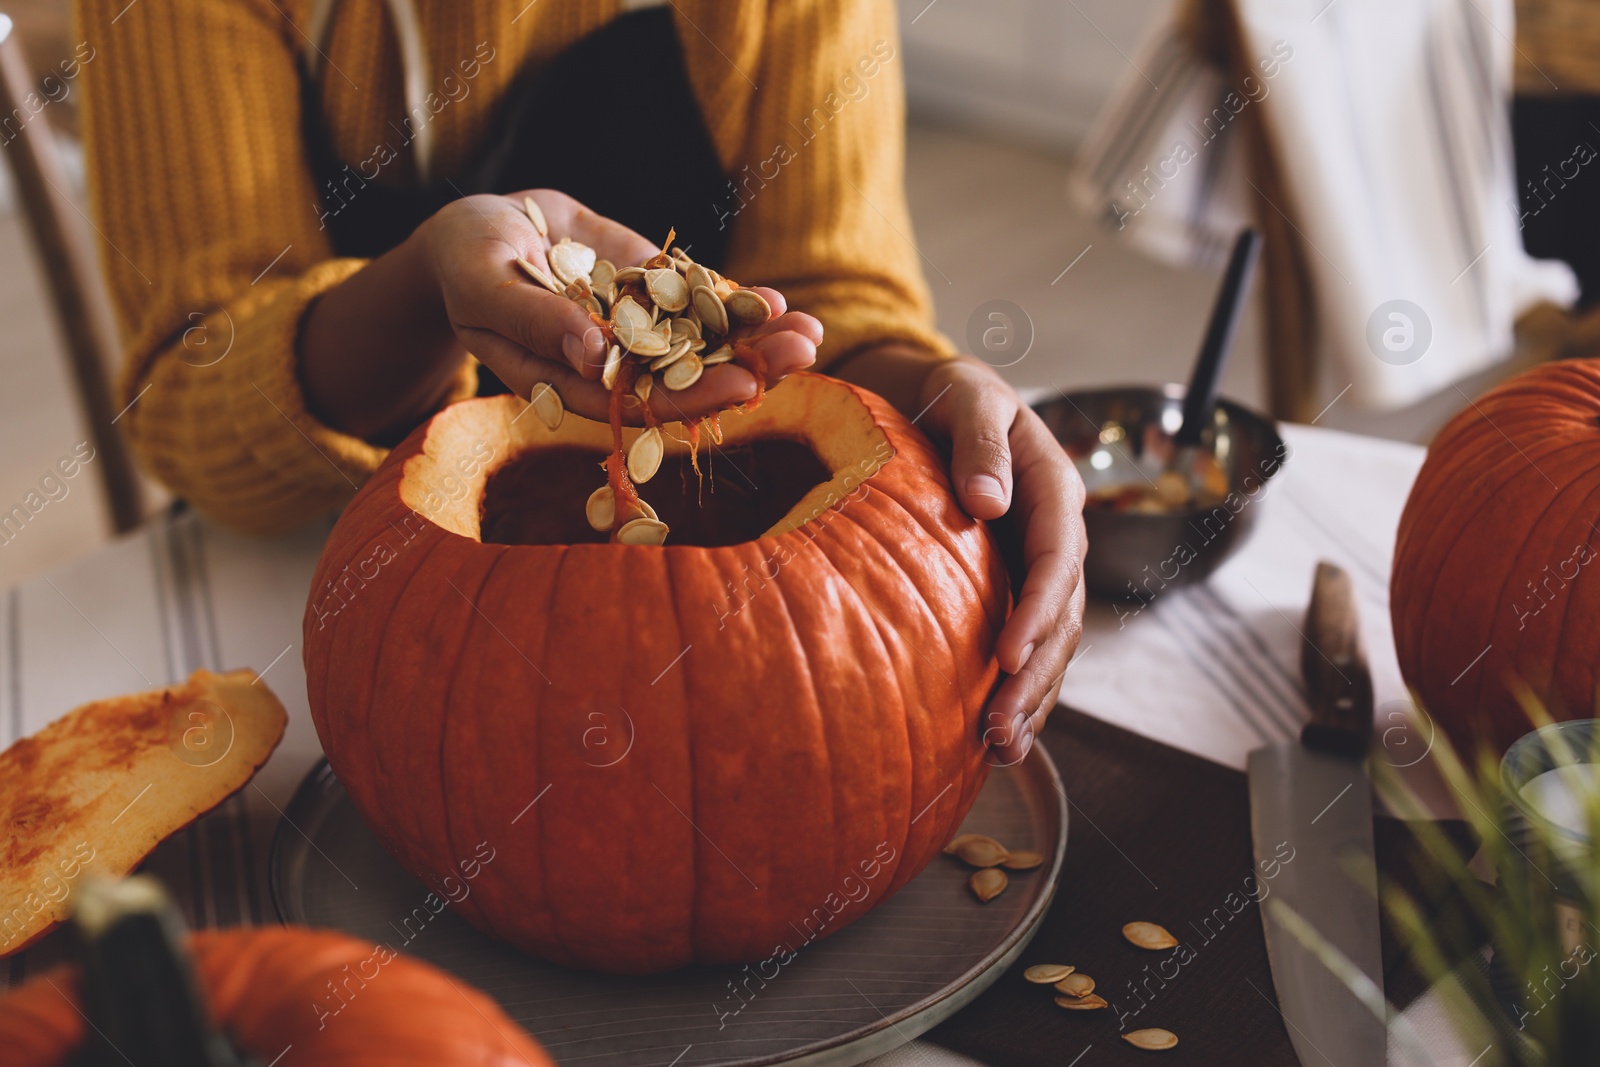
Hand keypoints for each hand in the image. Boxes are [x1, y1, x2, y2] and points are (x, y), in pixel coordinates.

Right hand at [419, 189, 820, 421]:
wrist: (482, 226)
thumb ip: (535, 321)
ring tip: (811, 332)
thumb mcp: (487, 284)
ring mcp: (636, 330)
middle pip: (684, 378)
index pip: (638, 402)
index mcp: (569, 382)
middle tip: (801, 357)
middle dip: (746, 367)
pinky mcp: (650, 293)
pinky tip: (780, 303)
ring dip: (758, 341)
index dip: (689, 396)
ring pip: (703, 343)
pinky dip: (738, 303)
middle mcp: (612, 365)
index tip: (742, 385)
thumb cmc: (468, 260)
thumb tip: (593, 354)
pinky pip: (699, 303)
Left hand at [835, 348, 1086, 763]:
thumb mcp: (968, 398)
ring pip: (1052, 644)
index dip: (1040, 611)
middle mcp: (1057, 537)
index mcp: (1054, 491)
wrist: (943, 400)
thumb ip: (980, 444)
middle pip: (1063, 618)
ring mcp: (1039, 568)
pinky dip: (1018, 691)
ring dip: (1032, 699)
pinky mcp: (1014, 590)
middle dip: (1037, 678)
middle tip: (1000, 729)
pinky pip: (1027, 646)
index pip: (1059, 559)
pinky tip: (996, 737)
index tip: (1008, 656)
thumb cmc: (953, 396)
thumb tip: (987, 503)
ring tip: (1000, 749)